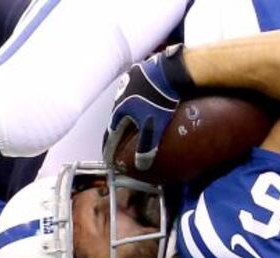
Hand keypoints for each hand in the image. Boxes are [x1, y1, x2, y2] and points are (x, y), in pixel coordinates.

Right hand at [103, 44, 194, 170]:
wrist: (171, 70)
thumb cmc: (161, 99)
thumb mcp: (154, 126)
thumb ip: (147, 146)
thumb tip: (140, 166)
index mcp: (121, 109)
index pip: (112, 133)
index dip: (110, 146)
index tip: (107, 157)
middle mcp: (120, 94)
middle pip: (117, 116)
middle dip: (118, 128)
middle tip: (119, 138)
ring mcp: (130, 79)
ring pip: (126, 100)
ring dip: (128, 111)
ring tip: (133, 118)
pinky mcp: (141, 70)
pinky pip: (136, 87)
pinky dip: (138, 96)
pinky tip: (145, 98)